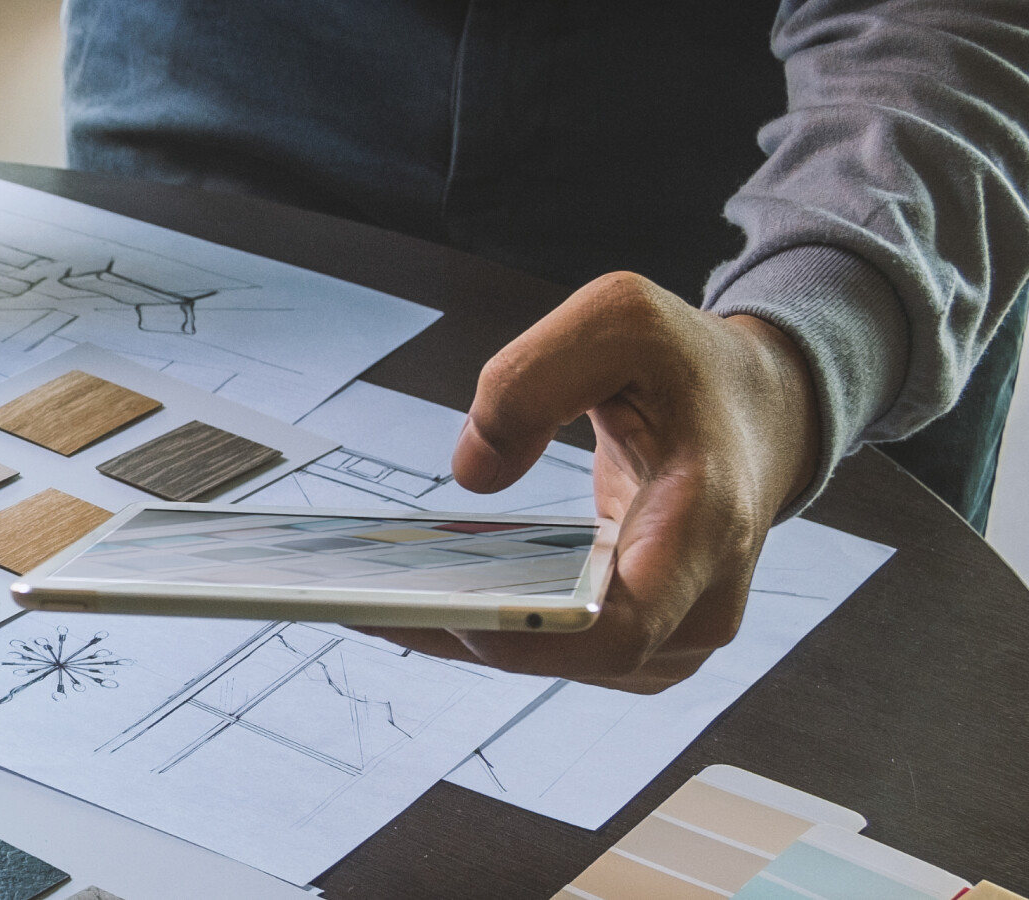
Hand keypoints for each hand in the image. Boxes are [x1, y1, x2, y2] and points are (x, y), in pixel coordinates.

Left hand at [362, 272, 820, 693]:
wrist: (759, 409)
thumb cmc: (690, 365)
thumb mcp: (618, 319)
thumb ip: (533, 378)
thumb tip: (473, 474)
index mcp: (707, 524)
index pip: (622, 626)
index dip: (532, 634)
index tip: (451, 612)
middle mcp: (700, 600)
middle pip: (570, 655)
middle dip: (462, 629)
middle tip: (357, 598)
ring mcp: (675, 632)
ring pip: (553, 659)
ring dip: (462, 632)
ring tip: (365, 597)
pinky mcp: (640, 638)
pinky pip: (552, 645)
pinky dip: (484, 624)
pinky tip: (411, 597)